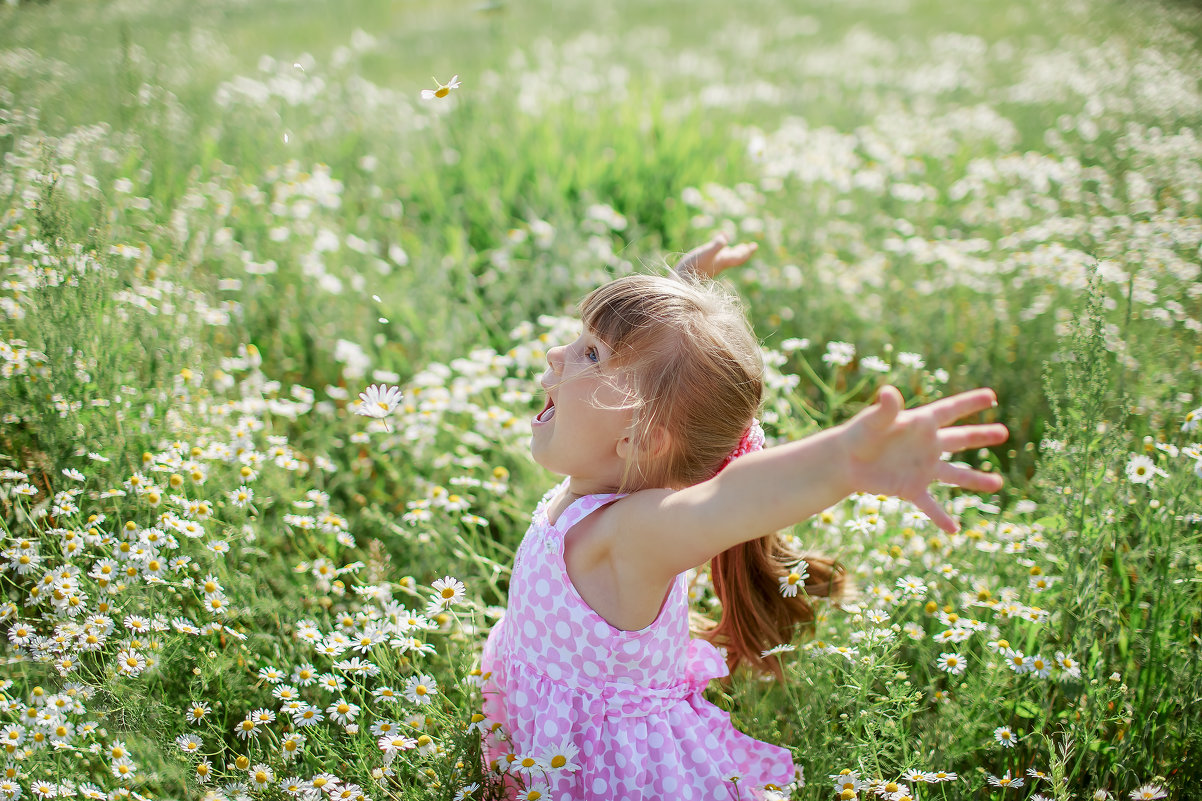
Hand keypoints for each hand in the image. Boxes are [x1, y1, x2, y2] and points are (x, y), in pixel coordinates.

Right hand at [674, 233, 757, 278]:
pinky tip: (716, 246)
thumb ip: (716, 246)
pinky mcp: (704, 265)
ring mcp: (712, 265)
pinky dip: (720, 250)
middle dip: (743, 252)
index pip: (738, 257)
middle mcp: (719, 263)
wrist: (681, 280)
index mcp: (723, 261)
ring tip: (737, 246)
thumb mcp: (705, 253)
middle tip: (751, 246)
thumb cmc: (693, 267)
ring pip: (726, 257)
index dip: (747, 252)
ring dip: (733, 251)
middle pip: (735, 258)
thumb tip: (725, 237)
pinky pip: (716, 256)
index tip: (754, 246)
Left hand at [838, 386, 1008, 532]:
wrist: (844, 461)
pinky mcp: (911, 488)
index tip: (991, 396)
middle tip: (1003, 432)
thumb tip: (889, 392)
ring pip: (954, 474)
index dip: (970, 403)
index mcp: (920, 424)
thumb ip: (885, 409)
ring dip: (976, 480)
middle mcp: (926, 445)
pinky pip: (930, 505)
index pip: (950, 410)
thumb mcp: (872, 421)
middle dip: (981, 435)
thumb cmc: (858, 435)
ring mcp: (922, 468)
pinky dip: (941, 517)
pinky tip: (954, 530)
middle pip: (959, 439)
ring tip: (998, 484)